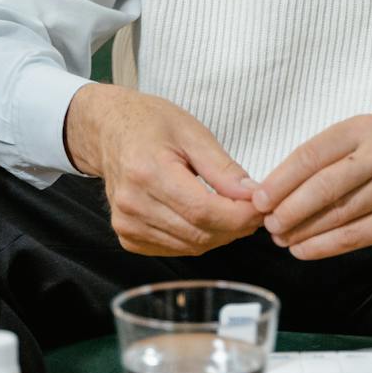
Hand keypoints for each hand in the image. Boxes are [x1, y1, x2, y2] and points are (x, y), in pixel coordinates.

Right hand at [63, 84, 263, 256]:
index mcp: (147, 172)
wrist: (108, 131)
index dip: (239, 215)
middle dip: (236, 226)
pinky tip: (207, 218)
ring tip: (235, 211)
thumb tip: (252, 195)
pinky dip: (199, 239)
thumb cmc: (149, 123)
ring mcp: (127, 224)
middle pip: (199, 233)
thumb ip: (222, 167)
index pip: (203, 211)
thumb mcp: (191, 132)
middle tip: (256, 209)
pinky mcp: (128, 237)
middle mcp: (133, 204)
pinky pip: (175, 249)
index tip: (262, 206)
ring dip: (220, 234)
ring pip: (191, 246)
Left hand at [253, 115, 371, 259]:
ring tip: (282, 238)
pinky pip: (356, 236)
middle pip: (324, 186)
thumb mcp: (360, 140)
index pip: (312, 154)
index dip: (280, 180)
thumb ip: (323, 159)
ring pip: (339, 214)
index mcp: (363, 128)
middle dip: (289, 208)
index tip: (259, 198)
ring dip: (303, 231)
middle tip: (267, 222)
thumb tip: (272, 190)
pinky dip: (325, 246)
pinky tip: (305, 250)